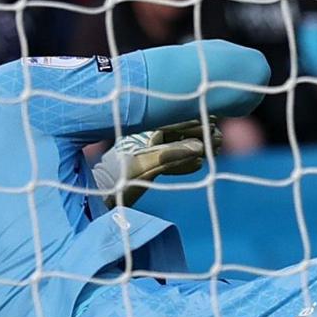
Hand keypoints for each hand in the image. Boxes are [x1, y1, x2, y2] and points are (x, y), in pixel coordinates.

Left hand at [89, 123, 209, 206]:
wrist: (97, 195)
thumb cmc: (116, 179)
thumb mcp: (144, 167)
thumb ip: (170, 156)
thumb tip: (199, 147)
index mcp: (145, 132)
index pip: (176, 122)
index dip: (197, 124)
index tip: (215, 126)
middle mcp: (146, 138)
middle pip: (178, 132)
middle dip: (200, 135)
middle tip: (219, 141)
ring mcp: (145, 150)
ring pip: (175, 145)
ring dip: (195, 149)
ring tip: (213, 151)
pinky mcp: (144, 163)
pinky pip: (168, 158)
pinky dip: (183, 161)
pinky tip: (197, 166)